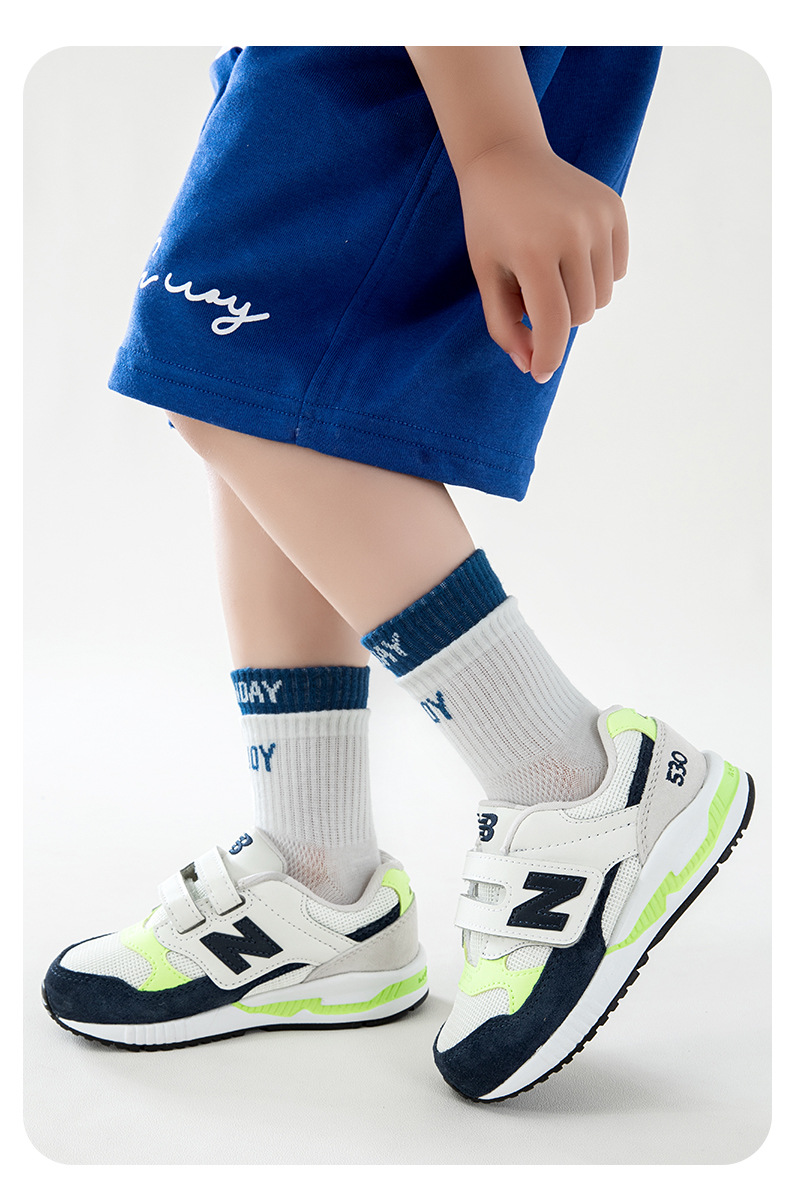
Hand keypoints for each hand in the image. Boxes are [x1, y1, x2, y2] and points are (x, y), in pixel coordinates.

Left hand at [456, 138, 628, 380]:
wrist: (507, 158)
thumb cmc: (490, 224)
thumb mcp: (486, 275)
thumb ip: (505, 325)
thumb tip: (530, 366)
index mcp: (534, 251)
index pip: (553, 323)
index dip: (548, 355)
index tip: (541, 374)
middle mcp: (572, 233)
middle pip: (580, 314)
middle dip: (557, 317)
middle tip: (531, 290)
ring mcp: (598, 219)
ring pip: (601, 297)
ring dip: (577, 298)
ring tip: (551, 270)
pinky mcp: (615, 209)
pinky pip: (616, 271)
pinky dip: (596, 276)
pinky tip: (571, 254)